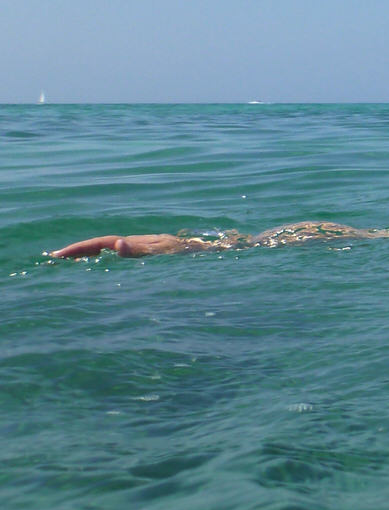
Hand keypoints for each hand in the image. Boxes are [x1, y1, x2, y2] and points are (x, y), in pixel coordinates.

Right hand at [49, 233, 210, 258]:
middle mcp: (137, 245)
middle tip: (54, 258)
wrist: (213, 252)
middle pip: (102, 246)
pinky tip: (97, 268)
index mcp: (137, 242)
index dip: (81, 249)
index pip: (102, 243)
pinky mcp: (149, 259)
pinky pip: (121, 260)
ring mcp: (142, 251)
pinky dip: (105, 263)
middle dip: (78, 252)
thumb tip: (116, 245)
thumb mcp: (166, 252)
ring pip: (110, 252)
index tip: (59, 255)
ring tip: (66, 263)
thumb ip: (140, 250)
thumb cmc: (192, 253)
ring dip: (89, 257)